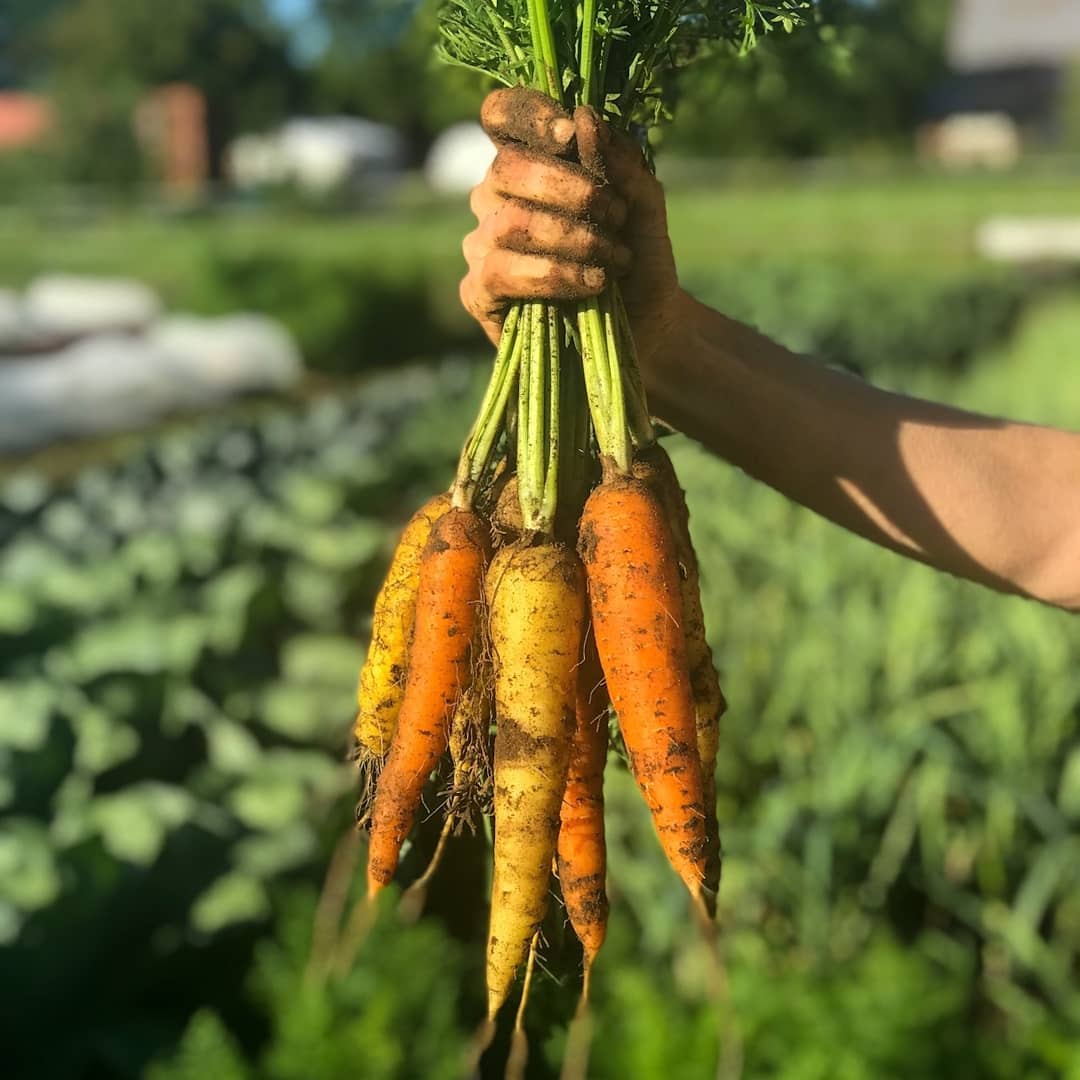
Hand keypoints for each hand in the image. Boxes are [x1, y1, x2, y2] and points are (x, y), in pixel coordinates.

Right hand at [460, 88, 683, 375]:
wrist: (645, 326)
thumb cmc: (637, 258)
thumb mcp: (643, 204)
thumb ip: (620, 161)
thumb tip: (585, 117)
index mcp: (527, 164)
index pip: (502, 117)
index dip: (528, 115)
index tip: (571, 135)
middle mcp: (494, 199)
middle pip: (506, 168)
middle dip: (569, 187)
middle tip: (617, 215)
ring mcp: (481, 246)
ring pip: (510, 221)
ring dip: (573, 237)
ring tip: (615, 257)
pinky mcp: (478, 292)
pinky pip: (503, 272)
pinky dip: (555, 275)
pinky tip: (593, 284)